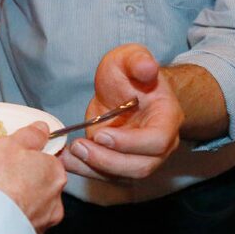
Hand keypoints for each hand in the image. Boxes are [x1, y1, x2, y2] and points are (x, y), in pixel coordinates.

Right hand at [0, 122, 65, 233]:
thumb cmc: (0, 180)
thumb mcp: (11, 143)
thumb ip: (30, 135)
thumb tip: (42, 129)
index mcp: (54, 172)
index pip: (45, 159)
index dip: (25, 155)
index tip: (8, 156)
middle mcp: (52, 200)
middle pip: (30, 183)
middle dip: (10, 178)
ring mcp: (38, 223)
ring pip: (15, 204)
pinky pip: (2, 221)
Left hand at [61, 44, 183, 180]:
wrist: (125, 89)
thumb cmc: (130, 73)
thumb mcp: (130, 57)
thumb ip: (138, 60)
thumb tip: (147, 67)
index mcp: (167, 118)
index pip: (157, 141)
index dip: (130, 143)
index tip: (101, 134)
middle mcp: (160, 144)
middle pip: (140, 166)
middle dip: (108, 160)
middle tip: (80, 147)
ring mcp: (143, 157)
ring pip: (123, 176)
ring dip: (94, 168)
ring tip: (70, 153)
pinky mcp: (122, 164)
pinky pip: (107, 175)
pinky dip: (85, 170)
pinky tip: (66, 159)